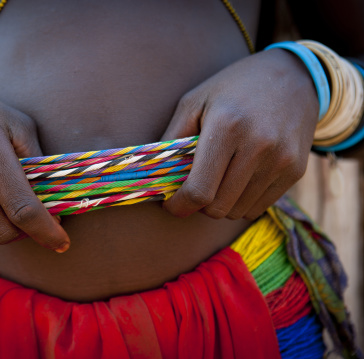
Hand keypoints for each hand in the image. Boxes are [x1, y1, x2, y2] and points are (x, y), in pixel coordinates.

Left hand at [161, 49, 318, 219]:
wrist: (293, 77)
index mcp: (227, 127)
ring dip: (221, 204)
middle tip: (194, 188)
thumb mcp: (193, 102)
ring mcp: (281, 160)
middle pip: (218, 207)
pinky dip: (242, 202)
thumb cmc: (233, 89)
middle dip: (198, 205)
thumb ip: (171, 140)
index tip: (171, 205)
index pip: (199, 190)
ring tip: (218, 179)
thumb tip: (155, 176)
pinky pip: (258, 208)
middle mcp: (259, 146)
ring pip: (237, 212)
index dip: (179, 205)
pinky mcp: (295, 171)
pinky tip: (238, 179)